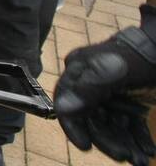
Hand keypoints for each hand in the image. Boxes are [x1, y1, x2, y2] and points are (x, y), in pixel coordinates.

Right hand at [55, 28, 155, 164]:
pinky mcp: (130, 102)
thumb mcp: (114, 71)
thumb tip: (63, 108)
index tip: (85, 146)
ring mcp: (112, 94)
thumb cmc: (140, 55)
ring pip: (111, 126)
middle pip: (91, 119)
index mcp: (81, 72)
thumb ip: (89, 89)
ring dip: (125, 144)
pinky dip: (137, 139)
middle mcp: (92, 85)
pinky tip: (148, 150)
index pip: (67, 102)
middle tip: (123, 156)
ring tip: (140, 160)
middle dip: (107, 140)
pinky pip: (129, 125)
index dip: (73, 126)